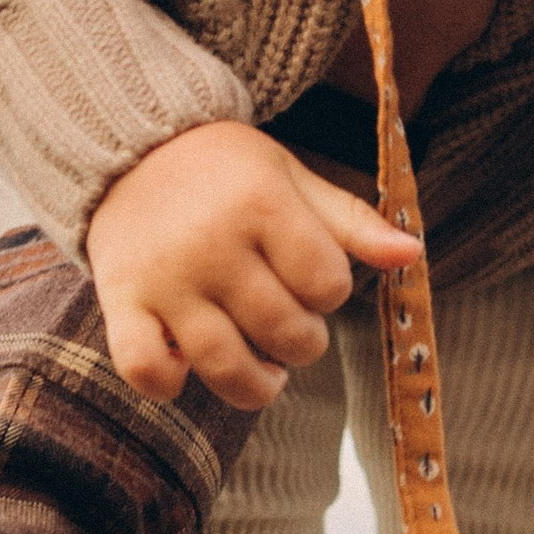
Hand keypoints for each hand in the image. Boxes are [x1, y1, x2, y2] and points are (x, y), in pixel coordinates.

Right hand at [85, 121, 420, 410]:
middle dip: (302, 341)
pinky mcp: (122, 301)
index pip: (327, 284)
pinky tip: (187, 367)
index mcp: (261, 205)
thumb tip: (412, 255)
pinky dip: (170, 384)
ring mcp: (164, 279)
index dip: (330, 291)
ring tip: (265, 372)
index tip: (310, 278)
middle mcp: (211, 245)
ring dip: (257, 384)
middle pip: (285, 332)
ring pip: (225, 365)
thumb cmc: (226, 170)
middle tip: (289, 324)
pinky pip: (145, 369)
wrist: (131, 149)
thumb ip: (351, 221)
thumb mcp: (292, 179)